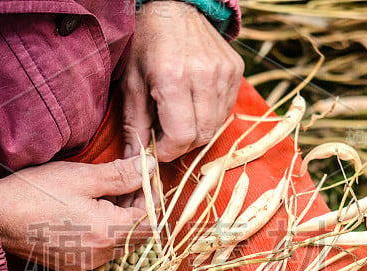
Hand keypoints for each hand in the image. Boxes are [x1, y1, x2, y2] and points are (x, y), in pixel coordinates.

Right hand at [0, 156, 154, 270]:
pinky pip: (103, 249)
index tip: (143, 176)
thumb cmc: (34, 193)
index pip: (150, 219)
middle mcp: (101, 255)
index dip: (152, 196)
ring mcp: (87, 264)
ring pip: (122, 242)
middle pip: (138, 234)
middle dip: (139, 207)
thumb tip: (150, 167)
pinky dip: (106, 231)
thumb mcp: (81, 177)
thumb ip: (121, 175)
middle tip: (127, 180)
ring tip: (107, 193)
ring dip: (123, 219)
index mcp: (107, 232)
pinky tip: (91, 210)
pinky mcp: (74, 265)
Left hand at [121, 1, 243, 161]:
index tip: (157, 149)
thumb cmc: (146, 44)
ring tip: (178, 117)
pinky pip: (226, 109)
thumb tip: (133, 160)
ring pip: (216, 125)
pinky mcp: (235, 69)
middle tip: (166, 135)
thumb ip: (134, 125)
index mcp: (173, 78)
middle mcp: (204, 75)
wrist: (173, 7)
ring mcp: (224, 72)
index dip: (168, 151)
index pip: (182, 136)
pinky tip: (193, 103)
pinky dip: (209, 115)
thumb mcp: (131, 84)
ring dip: (196, 130)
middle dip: (182, 144)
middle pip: (202, 135)